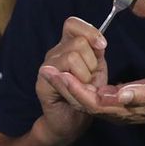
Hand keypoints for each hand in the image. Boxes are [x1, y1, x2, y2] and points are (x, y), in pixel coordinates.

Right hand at [34, 17, 105, 145]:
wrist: (72, 121)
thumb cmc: (85, 94)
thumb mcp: (96, 69)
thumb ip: (96, 52)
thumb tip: (98, 41)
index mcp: (67, 46)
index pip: (72, 24)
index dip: (90, 32)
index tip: (102, 46)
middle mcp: (55, 52)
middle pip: (78, 42)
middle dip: (92, 62)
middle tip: (89, 79)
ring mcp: (47, 66)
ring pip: (72, 56)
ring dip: (85, 75)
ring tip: (82, 87)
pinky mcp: (42, 81)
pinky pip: (62, 73)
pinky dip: (76, 83)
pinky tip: (73, 92)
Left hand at [43, 51, 144, 127]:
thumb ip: (144, 93)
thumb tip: (122, 94)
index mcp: (125, 109)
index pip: (93, 102)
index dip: (76, 90)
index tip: (60, 74)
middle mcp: (116, 111)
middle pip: (83, 102)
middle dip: (64, 87)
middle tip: (46, 70)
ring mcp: (115, 107)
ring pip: (85, 99)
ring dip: (68, 85)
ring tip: (51, 70)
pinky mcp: (117, 100)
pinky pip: (92, 94)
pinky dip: (79, 84)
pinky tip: (69, 72)